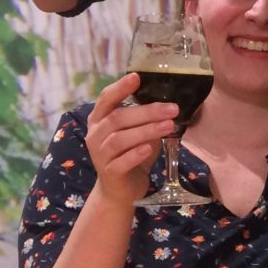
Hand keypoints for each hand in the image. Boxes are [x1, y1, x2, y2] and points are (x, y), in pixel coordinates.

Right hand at [84, 74, 177, 203]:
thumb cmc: (130, 154)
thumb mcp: (138, 133)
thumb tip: (169, 103)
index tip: (136, 77)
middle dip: (147, 112)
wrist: (119, 189)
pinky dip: (135, 154)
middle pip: (118, 118)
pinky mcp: (109, 172)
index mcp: (100, 119)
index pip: (107, 99)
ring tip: (168, 126)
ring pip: (120, 139)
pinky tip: (149, 148)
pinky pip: (121, 161)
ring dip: (146, 131)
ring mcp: (99, 154)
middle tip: (172, 109)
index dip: (120, 87)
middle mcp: (95, 134)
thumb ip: (145, 119)